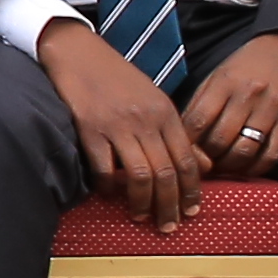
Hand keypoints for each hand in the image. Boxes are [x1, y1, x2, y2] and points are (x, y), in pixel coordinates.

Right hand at [39, 18, 210, 229]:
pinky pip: (103, 168)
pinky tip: (109, 194)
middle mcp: (146, 121)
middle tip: (168, 226)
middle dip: (170, 206)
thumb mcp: (153, 98)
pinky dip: (107, 187)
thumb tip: (199, 164)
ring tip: (141, 216)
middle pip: (166, 174)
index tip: (192, 210)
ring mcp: (117, 125)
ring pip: (140, 176)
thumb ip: (174, 130)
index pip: (187, 160)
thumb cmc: (116, 76)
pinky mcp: (89, 128)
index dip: (191, 190)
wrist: (78, 51)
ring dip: (142, 202)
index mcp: (165, 113)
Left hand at [179, 26, 277, 181]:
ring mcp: (272, 108)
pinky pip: (272, 154)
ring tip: (223, 168)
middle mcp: (247, 95)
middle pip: (219, 141)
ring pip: (245, 151)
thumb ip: (201, 104)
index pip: (197, 122)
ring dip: (230, 167)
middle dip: (207, 160)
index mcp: (223, 83)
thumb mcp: (218, 75)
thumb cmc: (248, 64)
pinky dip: (256, 168)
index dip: (187, 145)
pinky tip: (247, 169)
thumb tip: (184, 137)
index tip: (184, 154)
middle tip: (203, 166)